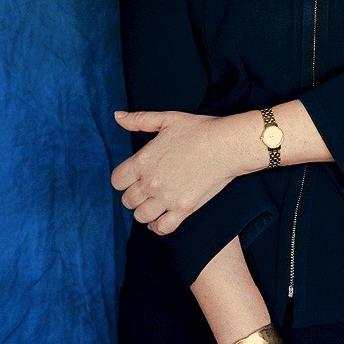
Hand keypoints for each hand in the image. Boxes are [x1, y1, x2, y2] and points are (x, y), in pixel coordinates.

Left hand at [110, 109, 236, 234]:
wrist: (227, 145)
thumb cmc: (199, 129)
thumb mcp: (166, 119)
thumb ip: (139, 119)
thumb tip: (117, 116)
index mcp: (143, 161)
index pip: (117, 181)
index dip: (123, 179)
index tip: (133, 177)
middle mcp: (151, 182)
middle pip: (127, 201)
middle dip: (133, 195)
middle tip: (145, 189)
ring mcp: (167, 198)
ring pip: (141, 216)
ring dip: (144, 211)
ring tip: (152, 203)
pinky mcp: (184, 209)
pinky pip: (162, 228)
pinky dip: (157, 226)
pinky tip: (160, 219)